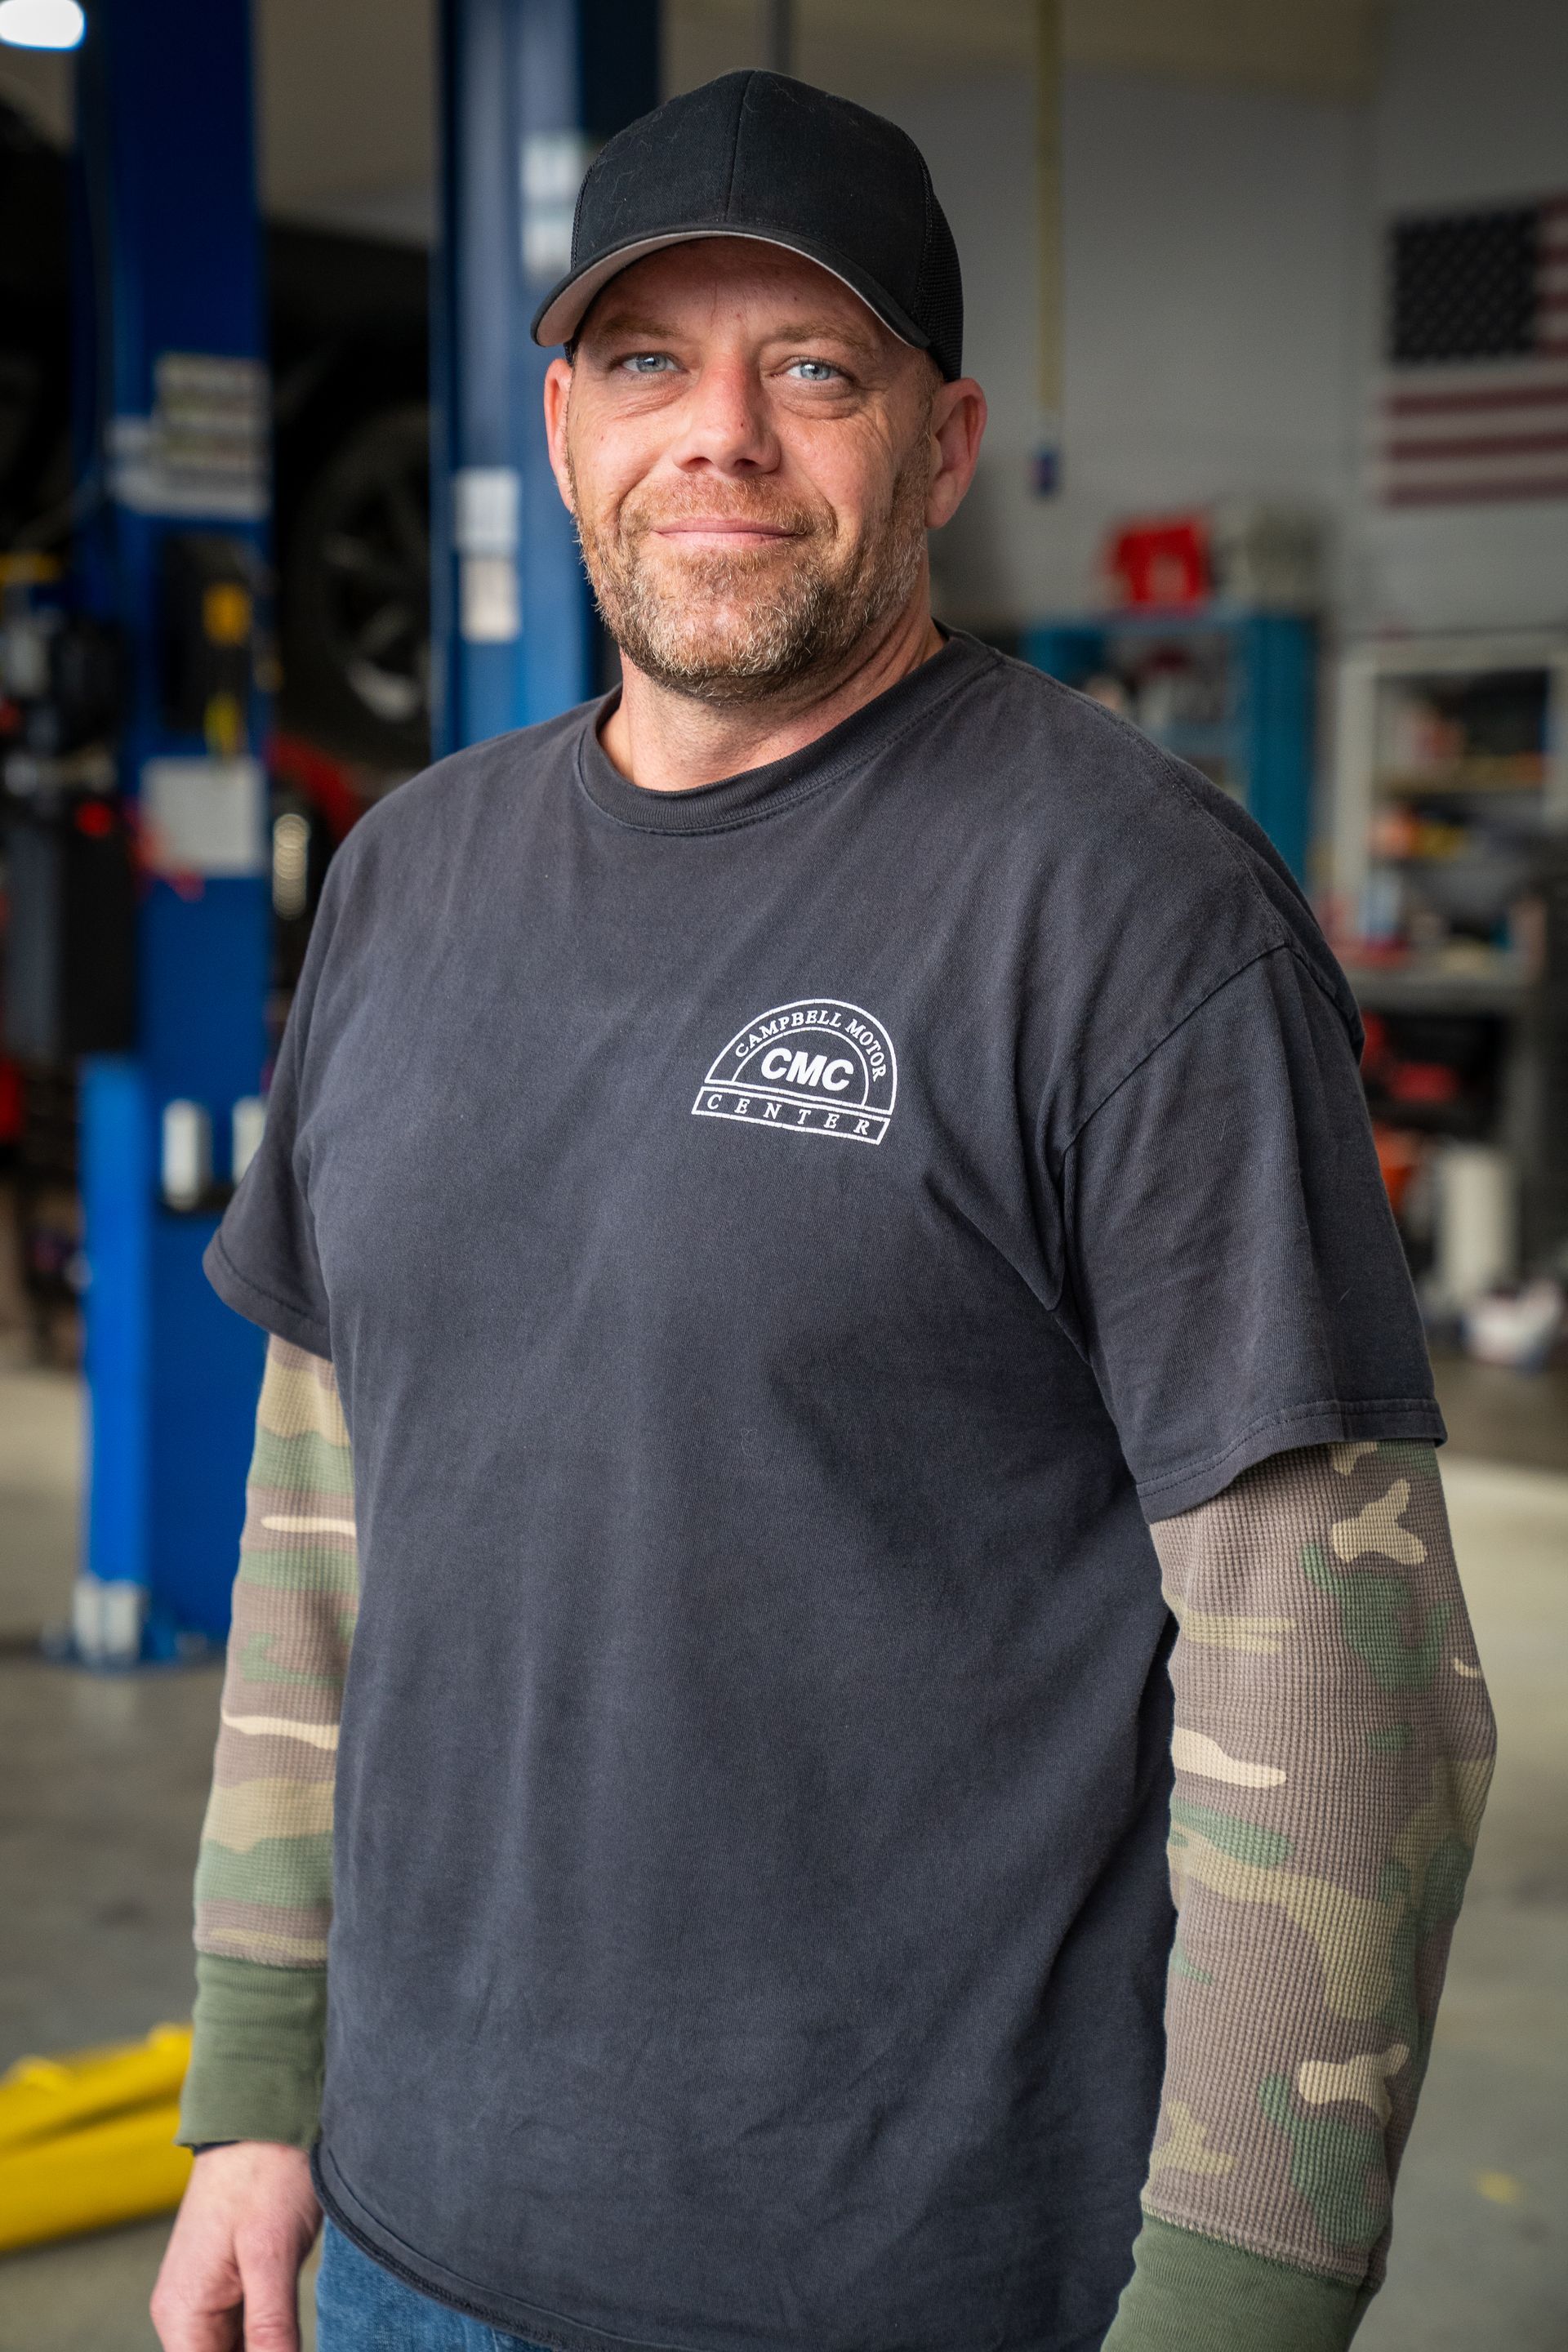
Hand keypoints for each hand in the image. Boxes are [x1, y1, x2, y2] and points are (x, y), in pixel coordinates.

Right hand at [151, 2143, 320, 2350]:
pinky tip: (293, 2332)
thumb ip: (270, 2328)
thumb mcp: (272, 2254)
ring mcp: (207, 2297)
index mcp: (183, 2313)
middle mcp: (186, 2313)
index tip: (285, 2349)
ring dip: (266, 2350)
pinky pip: (244, 2331)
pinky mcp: (231, 2282)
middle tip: (294, 2338)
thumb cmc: (265, 2172)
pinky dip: (268, 2338)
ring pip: (234, 2350)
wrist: (263, 2111)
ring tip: (293, 2328)